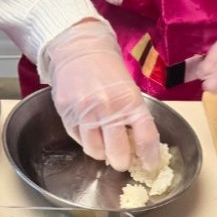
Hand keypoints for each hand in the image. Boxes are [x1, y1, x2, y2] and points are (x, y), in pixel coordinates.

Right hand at [41, 21, 161, 172]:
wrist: (78, 50)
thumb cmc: (108, 70)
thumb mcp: (129, 89)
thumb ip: (134, 115)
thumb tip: (139, 147)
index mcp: (130, 100)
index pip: (145, 137)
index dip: (149, 157)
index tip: (150, 166)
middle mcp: (108, 108)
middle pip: (118, 152)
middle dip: (122, 162)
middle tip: (122, 161)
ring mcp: (85, 112)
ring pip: (95, 151)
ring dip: (102, 153)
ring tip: (104, 146)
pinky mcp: (67, 113)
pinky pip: (78, 139)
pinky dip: (86, 141)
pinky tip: (89, 131)